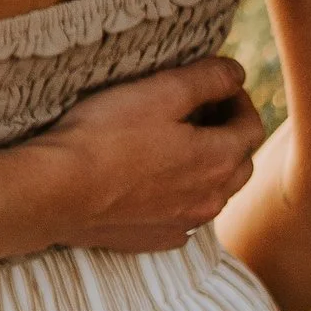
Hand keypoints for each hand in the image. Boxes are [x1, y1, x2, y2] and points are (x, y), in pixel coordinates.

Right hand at [40, 56, 262, 248]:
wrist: (58, 191)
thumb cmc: (106, 135)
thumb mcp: (159, 91)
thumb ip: (206, 79)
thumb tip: (237, 73)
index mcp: (218, 160)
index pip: (252, 127)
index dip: (240, 101)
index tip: (218, 87)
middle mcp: (211, 198)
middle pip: (240, 163)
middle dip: (229, 134)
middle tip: (200, 112)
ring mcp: (185, 223)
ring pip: (215, 193)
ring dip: (209, 167)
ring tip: (178, 144)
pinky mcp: (157, 238)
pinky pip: (185, 217)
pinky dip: (182, 196)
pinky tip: (156, 182)